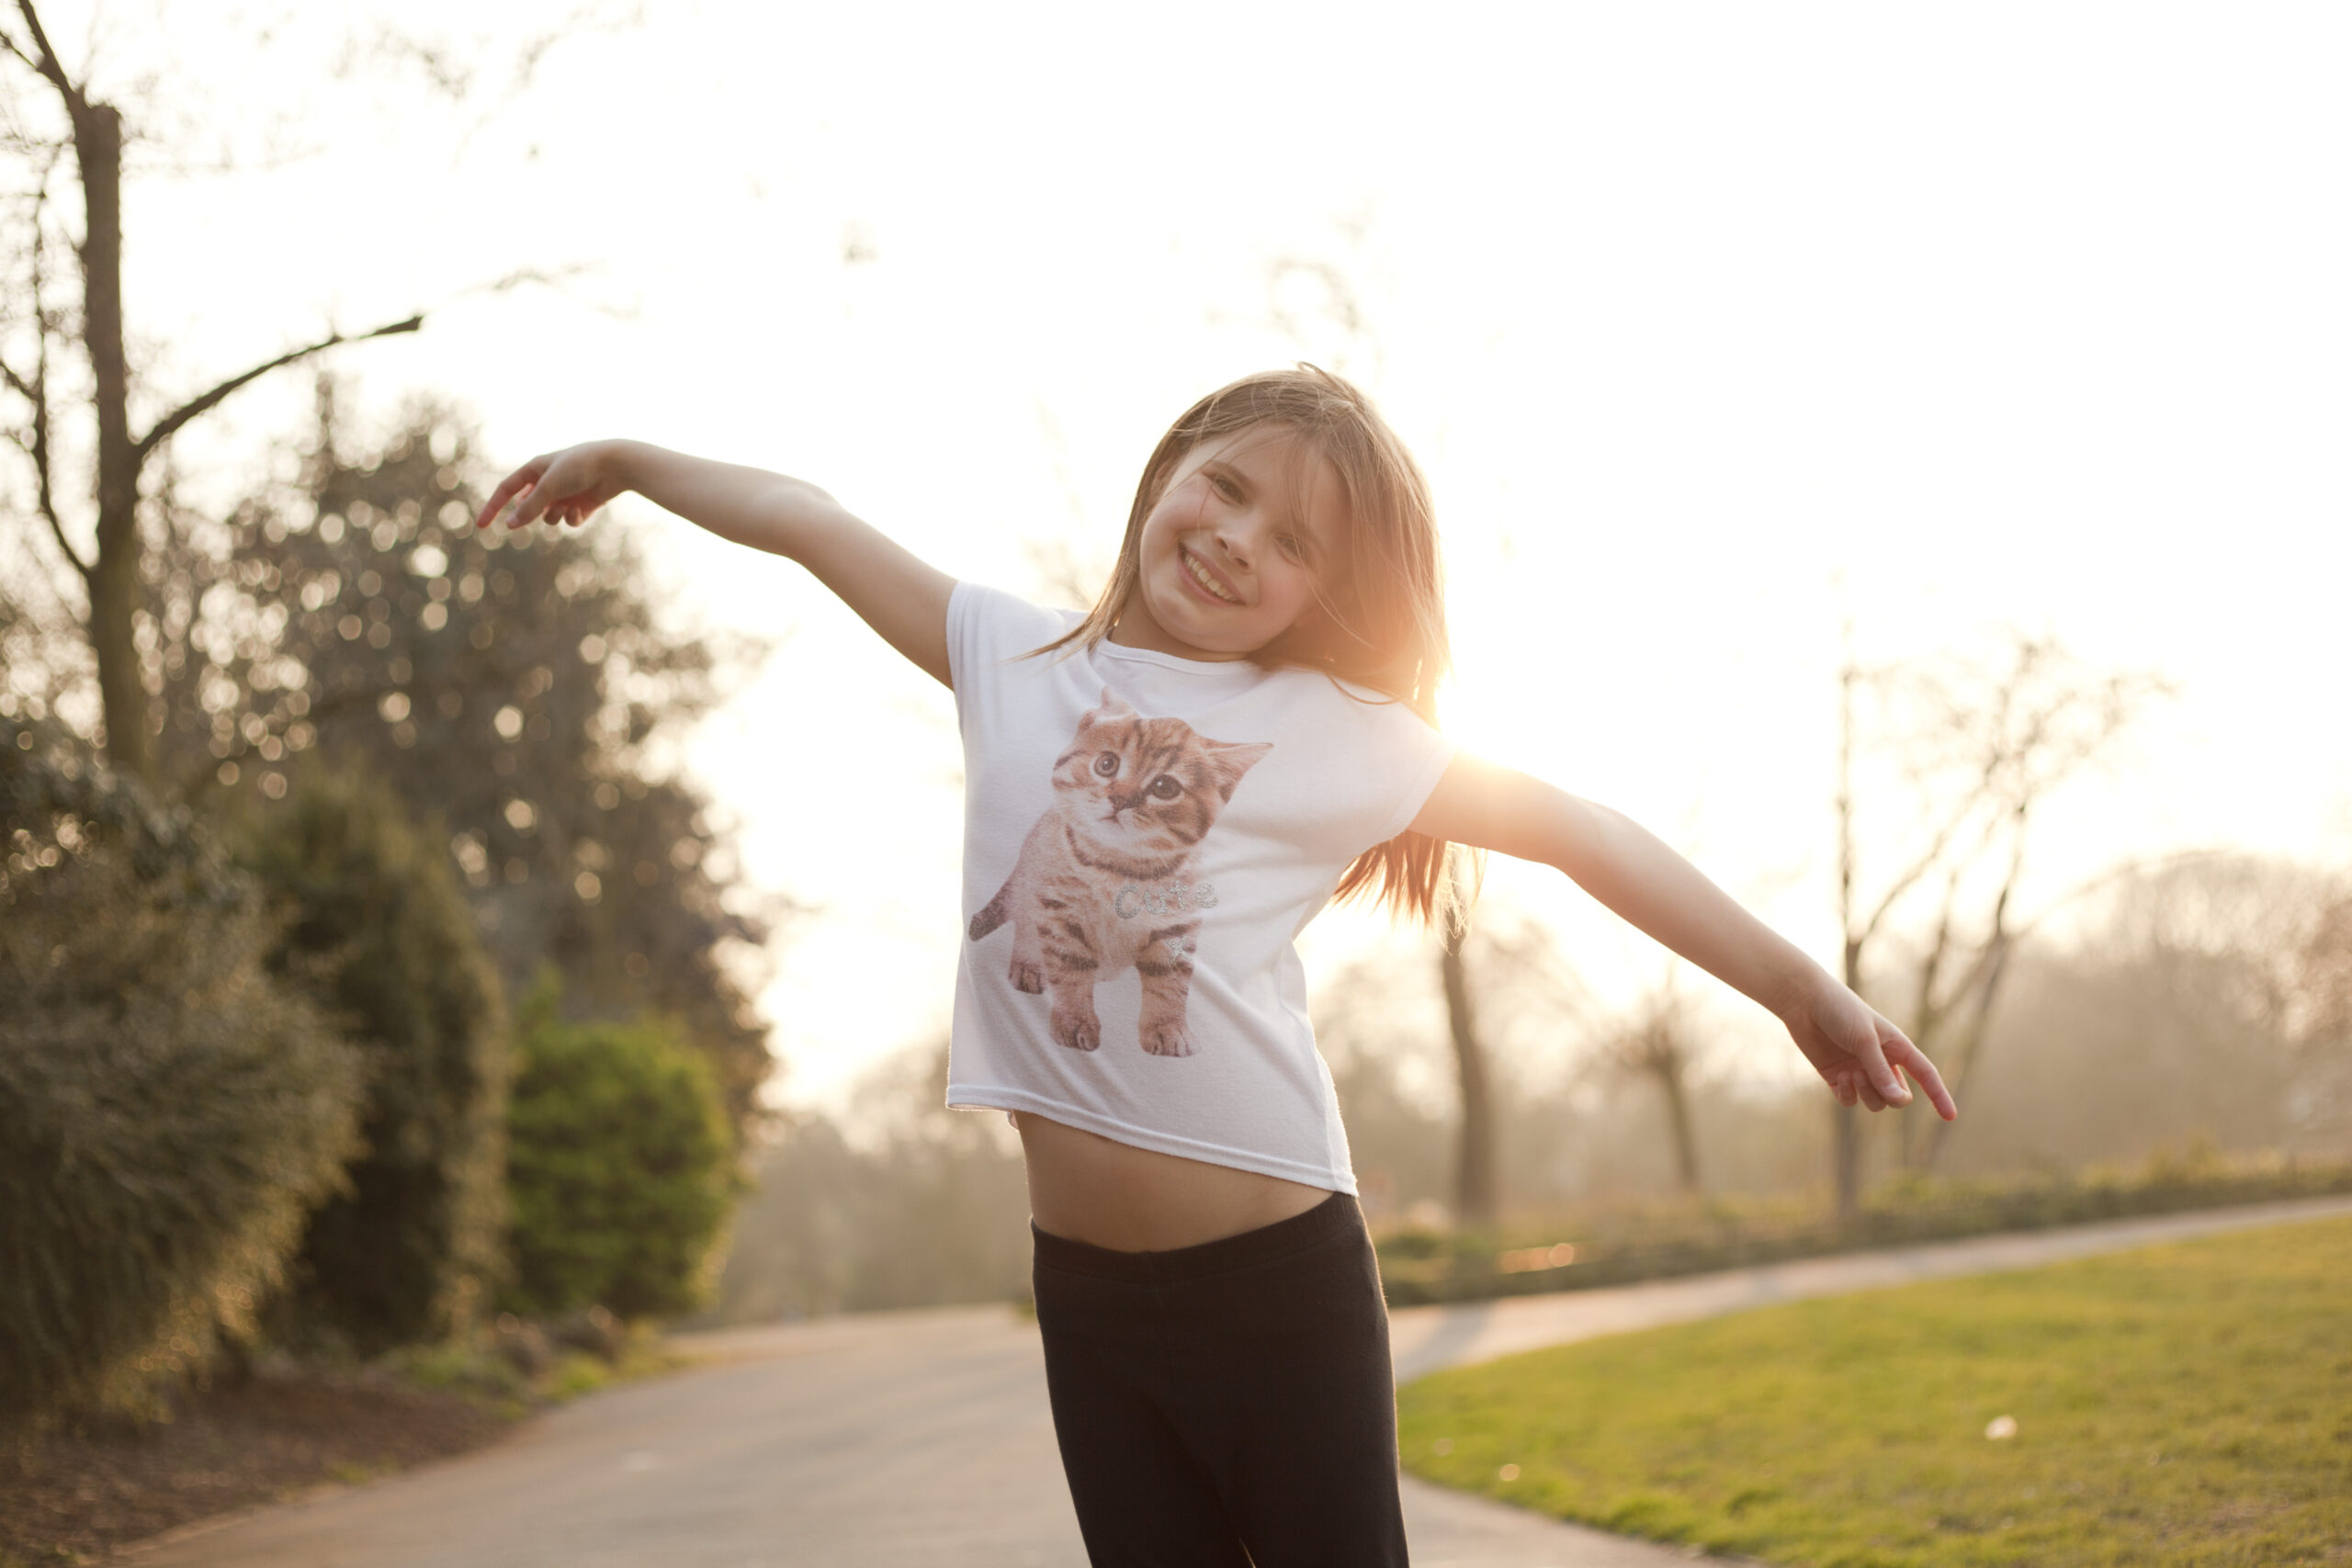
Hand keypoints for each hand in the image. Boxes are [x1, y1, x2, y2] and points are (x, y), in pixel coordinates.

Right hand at [475, 442, 628, 531]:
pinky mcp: (581, 505)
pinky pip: (567, 520)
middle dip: (532, 513)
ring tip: (566, 506)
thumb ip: (529, 507)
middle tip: (544, 507)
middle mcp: (548, 482)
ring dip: (553, 516)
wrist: (615, 465)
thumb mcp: (549, 487)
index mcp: (534, 469)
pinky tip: (581, 510)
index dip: (493, 507)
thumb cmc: (579, 468)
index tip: (481, 526)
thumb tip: (509, 524)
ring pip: (548, 517)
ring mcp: (564, 494)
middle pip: (527, 507)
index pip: (506, 490)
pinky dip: (572, 518)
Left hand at [1781, 977, 1957, 1118]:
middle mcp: (1881, 1062)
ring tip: (1851, 1073)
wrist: (1803, 1001)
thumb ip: (1880, 1070)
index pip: (1926, 1075)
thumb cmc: (1839, 1011)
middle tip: (1868, 1078)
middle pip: (1898, 1097)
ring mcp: (1859, 1071)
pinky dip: (1847, 1095)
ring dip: (1866, 1093)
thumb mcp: (1864, 1040)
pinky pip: (1850, 1101)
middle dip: (1890, 1097)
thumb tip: (1898, 1100)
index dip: (1939, 1096)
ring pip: (1875, 1102)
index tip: (1951, 1118)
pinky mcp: (1837, 1077)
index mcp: (1896, 1047)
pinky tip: (1839, 1077)